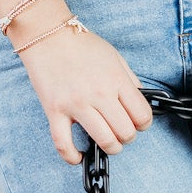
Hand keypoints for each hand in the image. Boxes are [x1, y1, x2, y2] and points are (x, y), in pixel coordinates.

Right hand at [14, 16, 153, 164]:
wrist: (47, 36)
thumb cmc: (81, 45)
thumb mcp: (115, 57)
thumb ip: (129, 80)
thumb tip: (140, 101)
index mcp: (116, 80)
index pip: (142, 115)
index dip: (144, 124)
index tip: (138, 123)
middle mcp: (99, 94)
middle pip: (126, 132)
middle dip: (128, 136)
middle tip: (122, 131)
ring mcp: (76, 104)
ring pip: (104, 141)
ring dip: (110, 147)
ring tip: (108, 142)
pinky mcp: (54, 111)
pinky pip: (63, 143)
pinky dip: (72, 156)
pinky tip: (79, 157)